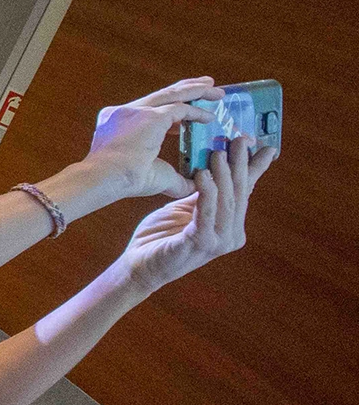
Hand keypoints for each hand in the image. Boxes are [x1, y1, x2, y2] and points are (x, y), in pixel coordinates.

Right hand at [83, 77, 222, 199]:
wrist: (107, 177)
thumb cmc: (124, 181)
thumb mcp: (152, 176)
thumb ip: (173, 178)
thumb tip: (192, 185)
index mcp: (117, 124)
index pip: (148, 110)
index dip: (171, 111)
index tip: (187, 114)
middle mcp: (125, 111)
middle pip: (161, 95)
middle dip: (186, 90)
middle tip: (206, 85)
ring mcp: (137, 110)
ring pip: (172, 94)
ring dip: (196, 91)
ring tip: (215, 89)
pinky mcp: (151, 115)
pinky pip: (180, 108)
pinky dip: (197, 111)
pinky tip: (211, 116)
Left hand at [118, 135, 276, 294]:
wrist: (141, 264)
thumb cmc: (164, 234)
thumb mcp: (189, 207)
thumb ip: (208, 191)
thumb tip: (223, 163)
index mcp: (232, 225)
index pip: (245, 191)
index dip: (254, 168)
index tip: (263, 145)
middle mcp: (232, 235)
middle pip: (238, 194)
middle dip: (240, 165)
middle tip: (238, 140)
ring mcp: (219, 242)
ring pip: (226, 201)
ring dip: (223, 175)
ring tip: (217, 152)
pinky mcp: (200, 243)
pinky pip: (206, 213)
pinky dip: (206, 193)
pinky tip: (203, 175)